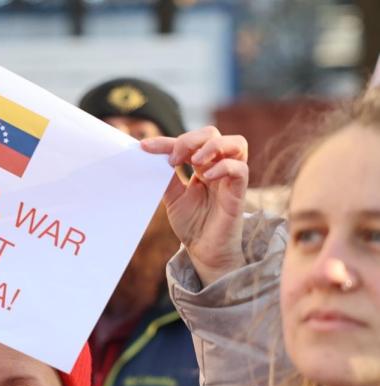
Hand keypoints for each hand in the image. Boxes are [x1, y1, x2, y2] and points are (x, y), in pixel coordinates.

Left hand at [142, 127, 248, 286]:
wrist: (204, 251)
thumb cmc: (193, 225)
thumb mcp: (173, 198)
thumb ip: (167, 178)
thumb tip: (152, 157)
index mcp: (202, 167)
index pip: (187, 143)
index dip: (166, 142)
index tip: (144, 147)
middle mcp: (218, 168)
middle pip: (213, 134)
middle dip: (190, 139)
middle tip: (173, 159)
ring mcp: (230, 178)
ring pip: (236, 143)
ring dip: (212, 146)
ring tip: (193, 161)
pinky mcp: (239, 193)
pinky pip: (240, 169)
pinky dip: (223, 167)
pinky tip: (206, 177)